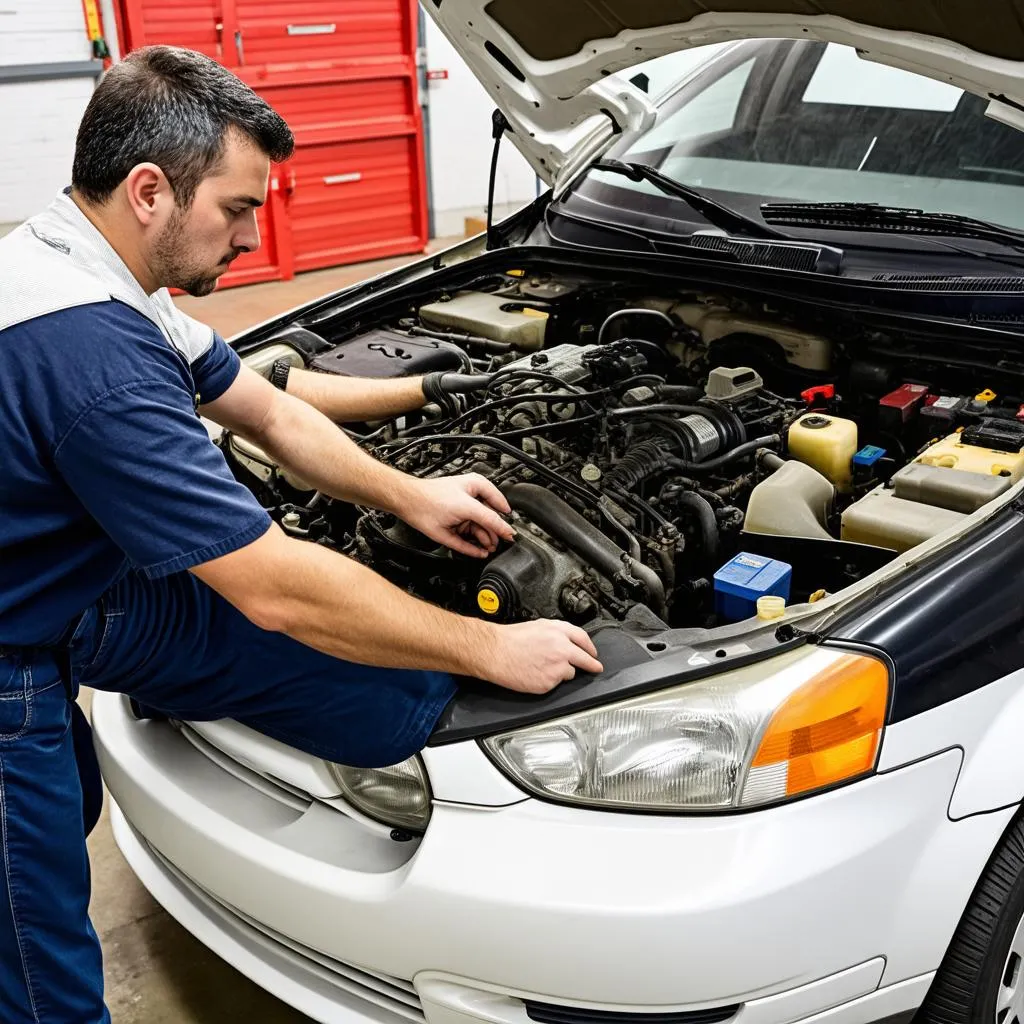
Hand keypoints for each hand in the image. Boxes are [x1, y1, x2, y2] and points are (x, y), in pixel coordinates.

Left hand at [400, 474, 515, 557]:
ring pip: (478, 530)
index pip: (495, 510)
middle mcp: (470, 502)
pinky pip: (467, 537)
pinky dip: (473, 546)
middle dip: (493, 534)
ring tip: (489, 548)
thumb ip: (487, 520)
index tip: (512, 535)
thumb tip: (500, 532)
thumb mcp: (466, 507)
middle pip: (488, 521)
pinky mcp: (453, 527)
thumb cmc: (431, 499)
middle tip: (499, 543)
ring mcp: (461, 515)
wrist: (408, 502)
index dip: (504, 524)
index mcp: (475, 490)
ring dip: (484, 540)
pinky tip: (479, 551)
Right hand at [478, 620, 603, 693]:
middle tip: (595, 668)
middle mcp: (562, 649)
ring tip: (543, 667)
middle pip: (585, 659)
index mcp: (559, 632)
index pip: (583, 640)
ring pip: (570, 673)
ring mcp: (557, 667)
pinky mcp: (549, 683)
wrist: (496, 652)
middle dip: (592, 665)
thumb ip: (556, 633)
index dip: (590, 648)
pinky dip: (548, 681)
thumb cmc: (510, 639)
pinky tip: (536, 674)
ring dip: (562, 672)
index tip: (593, 654)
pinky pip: (555, 684)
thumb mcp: (538, 626)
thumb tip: (565, 641)